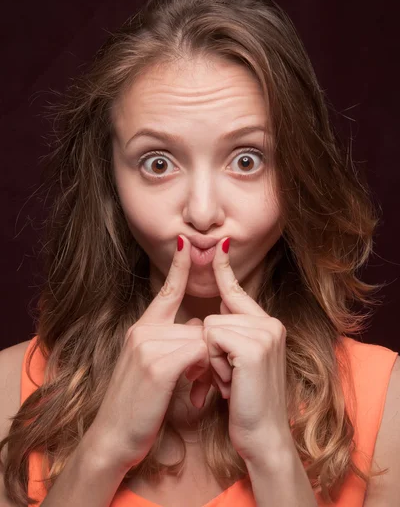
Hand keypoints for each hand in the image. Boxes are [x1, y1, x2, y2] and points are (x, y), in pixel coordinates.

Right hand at [87, 235, 219, 472]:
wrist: (113, 439)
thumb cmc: (138, 406)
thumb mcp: (151, 367)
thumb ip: (170, 343)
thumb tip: (194, 330)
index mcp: (141, 329)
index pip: (165, 291)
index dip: (178, 266)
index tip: (187, 241)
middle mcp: (142, 331)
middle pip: (196, 327)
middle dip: (207, 355)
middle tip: (203, 383)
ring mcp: (147, 345)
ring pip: (200, 341)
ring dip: (206, 367)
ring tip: (195, 390)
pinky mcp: (157, 364)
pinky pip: (197, 354)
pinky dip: (203, 373)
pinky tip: (193, 392)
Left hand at [202, 237, 291, 464]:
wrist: (263, 436)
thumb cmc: (246, 402)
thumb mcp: (238, 363)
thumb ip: (231, 335)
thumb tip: (211, 315)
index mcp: (266, 324)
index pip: (237, 291)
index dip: (224, 268)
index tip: (218, 244)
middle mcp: (269, 323)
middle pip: (214, 317)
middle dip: (211, 351)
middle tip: (230, 377)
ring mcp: (264, 333)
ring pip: (210, 328)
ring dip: (211, 360)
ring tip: (232, 382)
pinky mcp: (253, 347)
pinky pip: (212, 338)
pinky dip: (213, 364)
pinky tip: (231, 383)